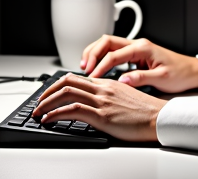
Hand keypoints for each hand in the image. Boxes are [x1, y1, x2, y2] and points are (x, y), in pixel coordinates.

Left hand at [32, 73, 166, 141]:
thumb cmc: (146, 112)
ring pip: (66, 94)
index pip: (76, 78)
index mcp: (107, 83)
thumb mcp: (124, 97)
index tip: (48, 94)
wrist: (160, 118)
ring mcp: (102, 101)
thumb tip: (93, 102)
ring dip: (46, 103)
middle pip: (66, 82)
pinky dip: (55, 114)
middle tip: (38, 103)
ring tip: (38, 113)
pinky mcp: (102, 115)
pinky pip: (72, 110)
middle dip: (47, 92)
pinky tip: (49, 120)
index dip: (57, 85)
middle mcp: (102, 88)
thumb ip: (108, 95)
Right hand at [81, 36, 197, 93]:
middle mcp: (138, 44)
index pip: (114, 54)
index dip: (100, 66)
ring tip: (85, 66)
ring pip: (108, 44)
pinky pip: (114, 52)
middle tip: (83, 69)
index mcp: (143, 48)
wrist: (193, 72)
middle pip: (106, 42)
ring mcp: (136, 48)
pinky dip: (102, 57)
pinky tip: (97, 67)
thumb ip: (141, 79)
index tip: (92, 77)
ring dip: (95, 53)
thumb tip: (122, 81)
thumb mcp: (162, 79)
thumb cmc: (181, 74)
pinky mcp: (136, 55)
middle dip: (92, 53)